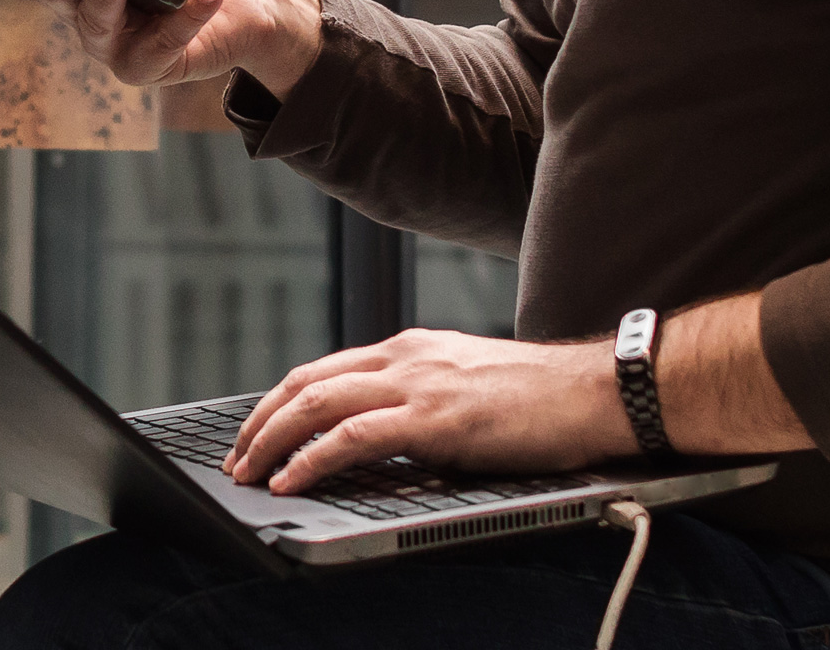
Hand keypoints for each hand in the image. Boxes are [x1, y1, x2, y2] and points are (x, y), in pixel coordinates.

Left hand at [220, 329, 636, 494]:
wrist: (594, 392)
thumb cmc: (540, 399)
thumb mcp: (462, 386)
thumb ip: (417, 401)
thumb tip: (378, 438)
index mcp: (408, 348)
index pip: (322, 371)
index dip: (278, 404)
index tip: (254, 434)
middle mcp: (404, 357)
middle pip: (304, 383)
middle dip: (259, 423)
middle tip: (235, 458)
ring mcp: (417, 384)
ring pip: (317, 404)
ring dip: (272, 442)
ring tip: (249, 473)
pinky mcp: (434, 419)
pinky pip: (353, 438)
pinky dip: (312, 459)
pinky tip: (292, 480)